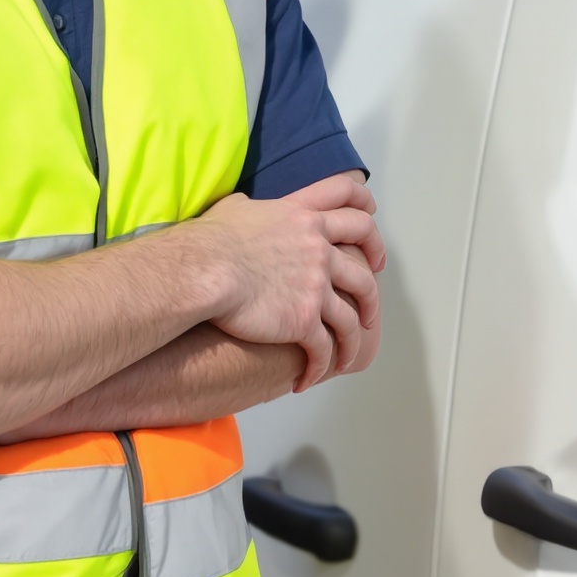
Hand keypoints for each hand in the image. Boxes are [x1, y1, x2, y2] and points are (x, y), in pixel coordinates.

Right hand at [194, 174, 385, 391]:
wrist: (203, 271)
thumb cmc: (208, 241)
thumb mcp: (233, 209)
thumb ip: (249, 207)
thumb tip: (242, 208)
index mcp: (302, 216)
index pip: (346, 197)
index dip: (365, 206)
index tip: (372, 220)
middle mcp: (318, 248)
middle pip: (363, 266)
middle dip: (373, 287)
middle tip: (370, 301)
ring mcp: (315, 284)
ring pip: (352, 317)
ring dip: (354, 339)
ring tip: (346, 355)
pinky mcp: (304, 319)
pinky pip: (324, 349)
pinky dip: (320, 367)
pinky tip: (309, 379)